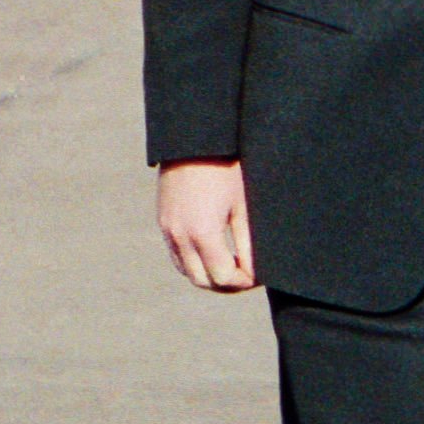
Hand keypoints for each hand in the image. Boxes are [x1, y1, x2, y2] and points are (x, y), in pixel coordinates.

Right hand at [156, 160, 257, 293]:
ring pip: (187, 272)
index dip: (245, 282)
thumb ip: (248, 244)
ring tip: (232, 266)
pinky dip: (194, 263)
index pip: (224, 277)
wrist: (194, 139)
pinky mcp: (164, 221)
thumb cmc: (226, 166)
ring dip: (209, 276)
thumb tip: (255, 272)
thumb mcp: (243, 205)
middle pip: (203, 281)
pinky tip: (213, 252)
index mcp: (202, 232)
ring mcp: (168, 230)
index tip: (259, 276)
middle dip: (227, 285)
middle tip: (248, 276)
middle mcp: (180, 236)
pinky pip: (177, 256)